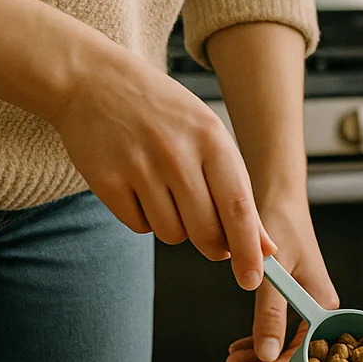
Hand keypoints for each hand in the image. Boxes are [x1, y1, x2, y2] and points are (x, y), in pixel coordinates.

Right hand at [50, 43, 275, 289]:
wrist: (95, 82)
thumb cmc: (164, 115)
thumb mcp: (210, 139)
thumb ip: (239, 193)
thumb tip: (267, 247)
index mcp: (211, 141)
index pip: (238, 209)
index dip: (248, 250)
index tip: (254, 279)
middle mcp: (176, 154)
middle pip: (205, 232)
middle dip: (213, 246)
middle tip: (211, 237)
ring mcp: (139, 167)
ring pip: (172, 234)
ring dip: (175, 228)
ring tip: (167, 193)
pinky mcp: (105, 180)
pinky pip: (138, 226)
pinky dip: (144, 219)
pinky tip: (139, 188)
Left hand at [222, 201, 337, 361]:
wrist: (278, 197)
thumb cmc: (281, 227)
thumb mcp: (274, 275)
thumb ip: (270, 315)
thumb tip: (267, 356)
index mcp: (323, 304)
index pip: (306, 351)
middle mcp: (320, 308)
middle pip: (296, 351)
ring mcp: (307, 304)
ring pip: (285, 342)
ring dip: (259, 355)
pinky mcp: (294, 298)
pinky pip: (279, 328)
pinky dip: (259, 340)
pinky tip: (239, 348)